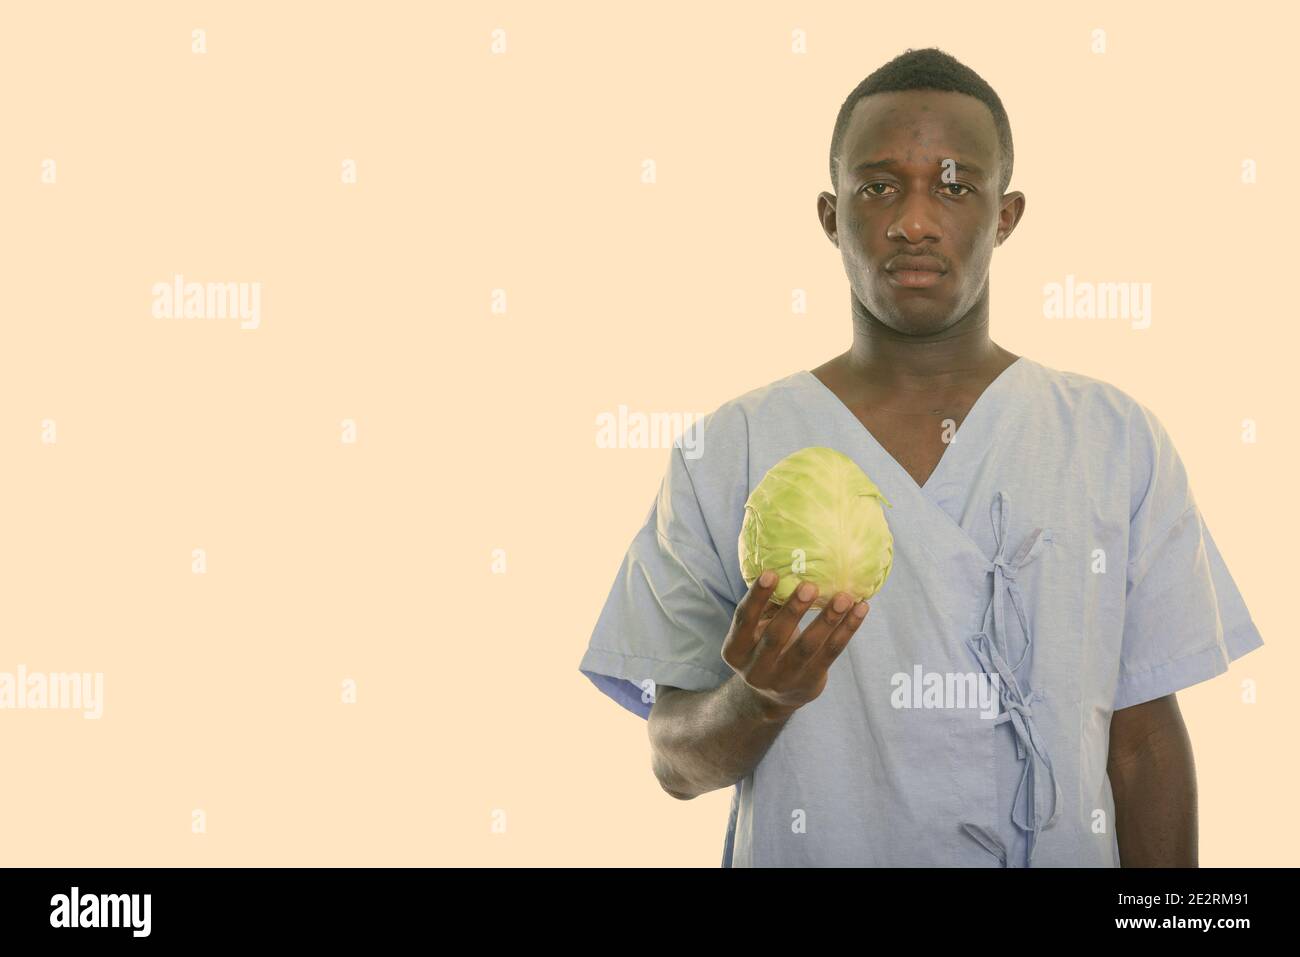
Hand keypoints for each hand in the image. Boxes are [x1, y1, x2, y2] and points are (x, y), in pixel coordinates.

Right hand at [721, 571, 869, 718]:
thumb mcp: (757, 632)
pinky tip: (859, 610)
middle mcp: (755, 669)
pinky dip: (847, 630)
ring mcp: (783, 680)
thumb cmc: (765, 648)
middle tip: (810, 586)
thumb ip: (768, 607)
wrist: (773, 696)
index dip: (757, 597)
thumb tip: (791, 568)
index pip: (744, 620)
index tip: (771, 573)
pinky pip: (831, 653)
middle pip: (776, 636)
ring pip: (808, 647)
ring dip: (828, 620)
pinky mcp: (809, 683)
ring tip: (845, 598)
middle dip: (794, 610)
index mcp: (735, 651)